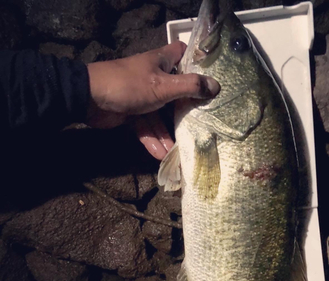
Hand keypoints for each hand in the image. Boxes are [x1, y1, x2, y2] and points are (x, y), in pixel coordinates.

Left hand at [86, 41, 219, 157]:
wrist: (89, 99)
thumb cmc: (129, 85)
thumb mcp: (163, 86)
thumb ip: (190, 87)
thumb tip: (216, 87)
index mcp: (162, 62)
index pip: (184, 54)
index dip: (197, 62)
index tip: (212, 78)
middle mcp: (155, 77)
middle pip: (177, 93)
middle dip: (188, 110)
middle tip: (203, 124)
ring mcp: (143, 97)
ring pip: (161, 116)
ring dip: (168, 135)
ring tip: (178, 153)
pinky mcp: (133, 114)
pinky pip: (147, 128)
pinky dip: (153, 140)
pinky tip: (160, 156)